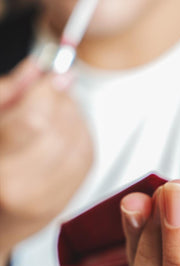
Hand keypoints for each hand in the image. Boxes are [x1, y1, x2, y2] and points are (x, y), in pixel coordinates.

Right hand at [0, 58, 92, 250]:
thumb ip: (6, 93)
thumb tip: (36, 67)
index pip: (32, 122)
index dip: (47, 91)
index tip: (52, 73)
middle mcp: (21, 188)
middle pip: (58, 128)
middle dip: (59, 101)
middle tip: (48, 93)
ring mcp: (48, 198)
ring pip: (77, 138)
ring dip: (71, 115)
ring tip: (52, 111)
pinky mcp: (69, 197)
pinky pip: (86, 153)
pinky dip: (80, 132)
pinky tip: (63, 128)